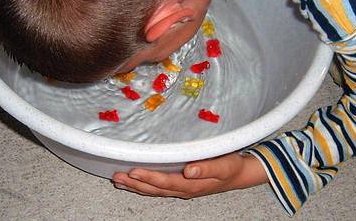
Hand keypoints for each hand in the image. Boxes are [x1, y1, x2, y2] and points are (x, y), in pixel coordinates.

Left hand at [112, 152, 267, 198]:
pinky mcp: (181, 186)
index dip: (149, 177)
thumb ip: (207, 168)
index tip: (134, 171)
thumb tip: (189, 170)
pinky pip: (158, 189)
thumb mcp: (224, 165)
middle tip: (117, 177)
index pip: (166, 181)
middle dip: (135, 184)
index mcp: (192, 184)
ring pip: (154, 191)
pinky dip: (144, 186)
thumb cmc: (231, 167)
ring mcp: (181, 189)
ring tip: (118, 181)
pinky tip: (135, 182)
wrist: (238, 175)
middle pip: (155, 189)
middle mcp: (183, 189)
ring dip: (136, 186)